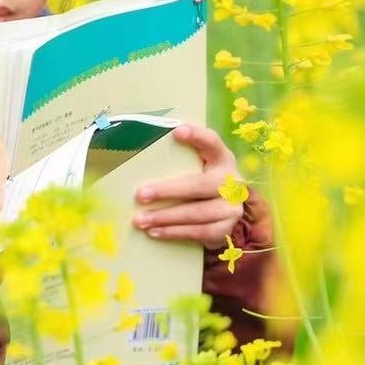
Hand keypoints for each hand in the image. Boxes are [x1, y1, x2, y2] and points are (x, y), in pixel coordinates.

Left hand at [133, 124, 243, 247]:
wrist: (221, 216)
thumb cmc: (196, 185)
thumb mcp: (191, 169)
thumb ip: (174, 160)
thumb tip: (132, 149)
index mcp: (221, 160)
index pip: (212, 143)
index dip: (198, 136)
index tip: (177, 131)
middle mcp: (231, 182)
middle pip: (199, 185)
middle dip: (167, 191)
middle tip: (140, 195)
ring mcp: (232, 207)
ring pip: (198, 213)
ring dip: (165, 217)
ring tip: (140, 220)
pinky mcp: (227, 228)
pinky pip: (200, 232)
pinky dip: (175, 233)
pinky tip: (154, 232)